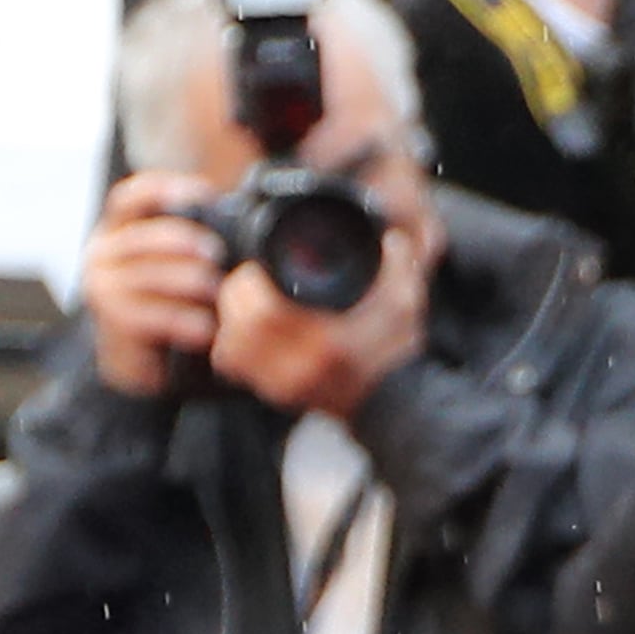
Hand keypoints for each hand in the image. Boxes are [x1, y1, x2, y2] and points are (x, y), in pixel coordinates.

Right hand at [82, 170, 226, 395]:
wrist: (145, 359)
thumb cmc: (170, 300)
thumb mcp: (180, 262)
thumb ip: (195, 238)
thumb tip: (241, 214)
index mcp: (120, 229)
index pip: (130, 198)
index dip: (164, 190)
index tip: (204, 193)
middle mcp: (103, 253)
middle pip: (143, 237)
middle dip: (183, 241)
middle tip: (215, 252)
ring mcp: (102, 288)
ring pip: (146, 276)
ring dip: (187, 282)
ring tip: (217, 291)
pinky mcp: (110, 322)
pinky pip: (148, 316)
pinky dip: (181, 320)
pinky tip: (206, 327)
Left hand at [205, 218, 428, 419]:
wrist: (391, 396)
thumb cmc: (396, 346)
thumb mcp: (406, 301)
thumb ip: (401, 265)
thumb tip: (393, 236)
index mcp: (331, 346)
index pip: (263, 315)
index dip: (249, 283)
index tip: (257, 266)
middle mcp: (303, 371)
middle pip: (238, 329)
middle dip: (236, 295)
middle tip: (247, 278)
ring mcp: (285, 387)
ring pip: (228, 347)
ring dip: (231, 318)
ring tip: (246, 299)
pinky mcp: (273, 394)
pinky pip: (231, 364)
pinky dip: (230, 342)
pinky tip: (246, 327)